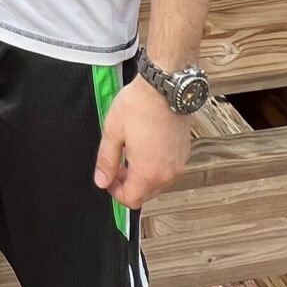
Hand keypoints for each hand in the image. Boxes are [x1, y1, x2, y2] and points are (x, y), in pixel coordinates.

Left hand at [95, 73, 191, 211]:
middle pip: (145, 194)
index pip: (131, 200)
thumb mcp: (113, 132)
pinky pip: (168, 169)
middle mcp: (167, 173)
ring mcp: (178, 163)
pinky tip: (146, 147)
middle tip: (117, 166)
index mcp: (148, 172)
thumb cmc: (140, 105)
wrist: (165, 86)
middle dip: (129, 185)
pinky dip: (156, 166)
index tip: (109, 179)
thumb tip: (101, 180)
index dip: (115, 193)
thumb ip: (106, 161)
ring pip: (158, 183)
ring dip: (142, 176)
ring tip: (131, 154)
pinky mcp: (184, 153)